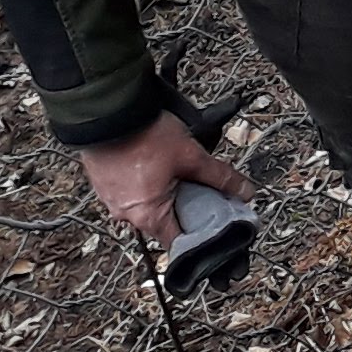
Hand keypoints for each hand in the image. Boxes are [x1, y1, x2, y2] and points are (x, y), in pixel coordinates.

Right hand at [76, 111, 251, 248]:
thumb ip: (220, 177)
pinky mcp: (105, 183)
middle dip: (187, 206)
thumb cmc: (144, 134)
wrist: (107, 109)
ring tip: (180, 170)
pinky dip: (149, 182)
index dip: (202, 233)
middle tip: (203, 188)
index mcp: (147, 215)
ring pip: (149, 204)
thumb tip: (246, 192)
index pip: (180, 241)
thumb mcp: (191, 156)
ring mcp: (112, 199)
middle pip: (165, 221)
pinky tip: (159, 163)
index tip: (218, 221)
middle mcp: (126, 214)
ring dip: (167, 191)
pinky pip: (133, 191)